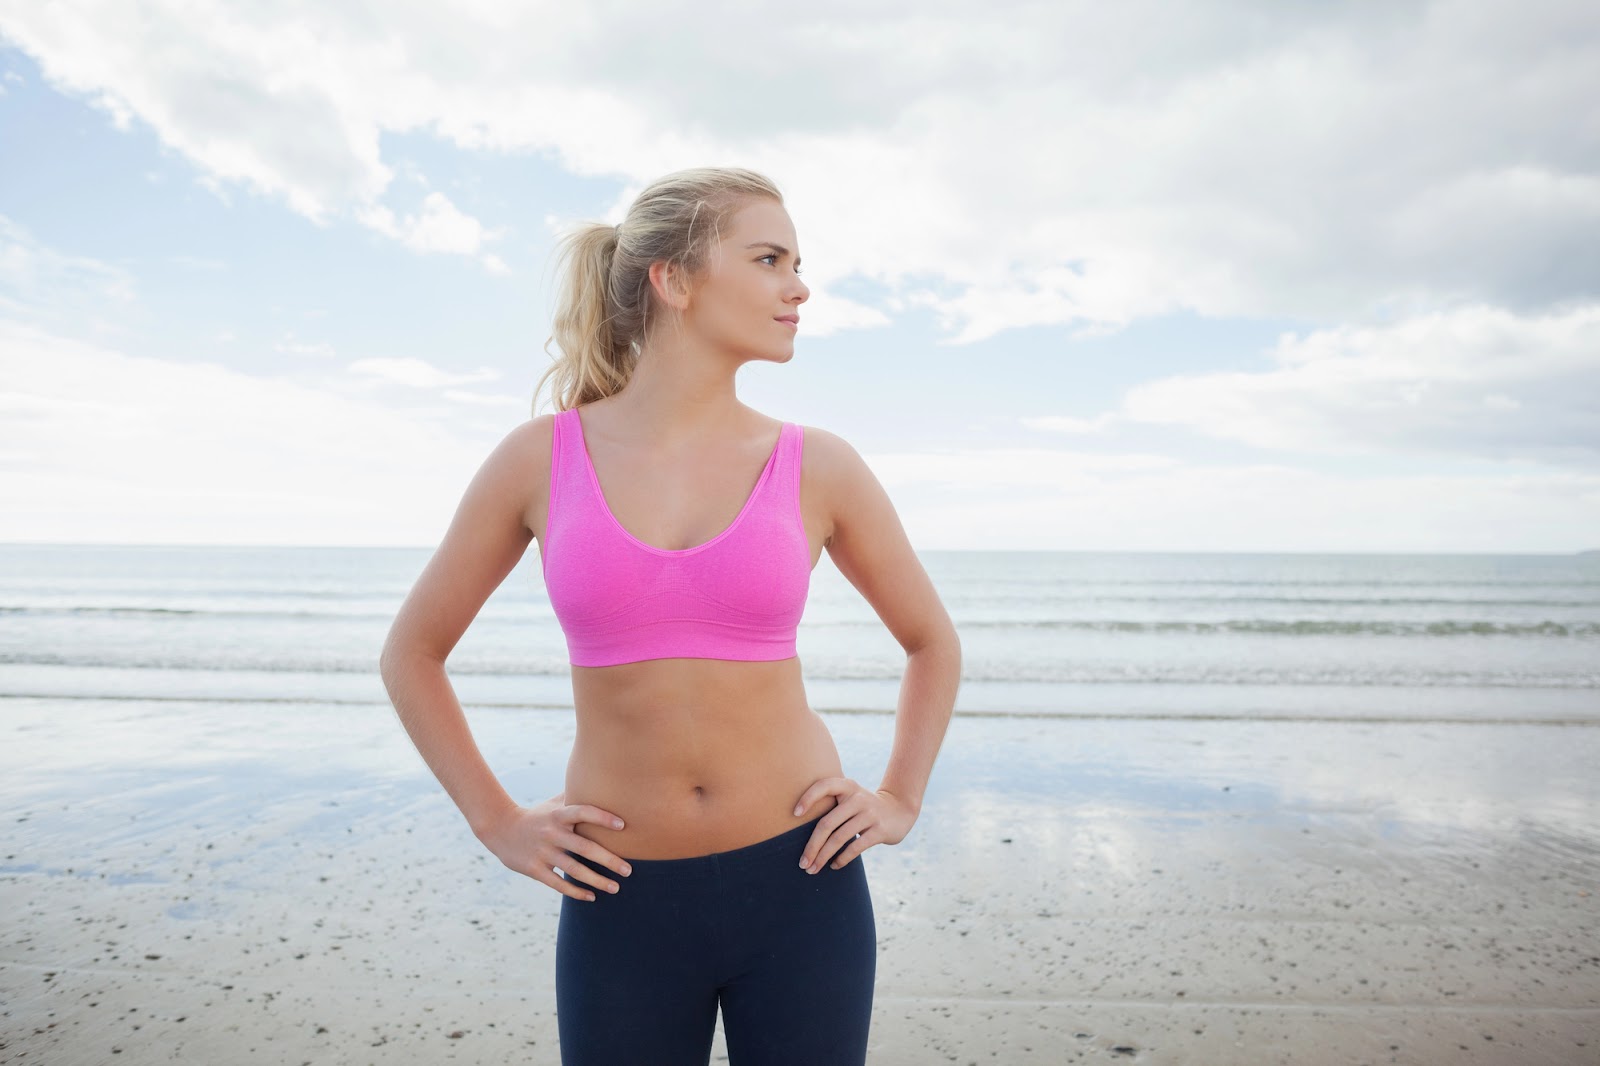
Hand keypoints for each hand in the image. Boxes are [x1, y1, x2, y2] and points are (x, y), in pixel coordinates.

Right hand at [475, 794, 631, 901]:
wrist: (501, 829)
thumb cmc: (537, 816)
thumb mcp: (553, 804)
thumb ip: (575, 797)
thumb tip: (602, 782)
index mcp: (558, 815)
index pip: (583, 812)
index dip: (602, 817)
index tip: (623, 825)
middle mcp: (552, 833)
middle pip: (584, 847)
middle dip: (608, 860)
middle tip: (629, 870)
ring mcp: (543, 852)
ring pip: (574, 869)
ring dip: (596, 881)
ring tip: (615, 887)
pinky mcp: (534, 869)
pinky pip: (558, 883)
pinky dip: (575, 892)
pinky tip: (591, 897)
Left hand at [793, 779, 917, 873]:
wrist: (899, 810)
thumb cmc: (863, 807)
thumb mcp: (850, 796)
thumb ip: (832, 805)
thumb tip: (803, 833)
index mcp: (847, 786)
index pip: (824, 786)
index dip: (808, 798)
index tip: (794, 814)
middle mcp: (858, 798)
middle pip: (827, 823)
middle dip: (812, 846)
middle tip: (803, 863)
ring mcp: (869, 814)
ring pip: (839, 839)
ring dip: (823, 857)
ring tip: (813, 869)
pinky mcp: (879, 830)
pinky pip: (855, 848)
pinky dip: (841, 859)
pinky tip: (833, 866)